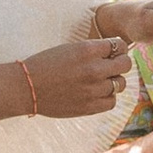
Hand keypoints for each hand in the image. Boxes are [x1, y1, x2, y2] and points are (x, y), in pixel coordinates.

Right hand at [0, 37, 130, 122]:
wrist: (27, 88)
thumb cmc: (45, 65)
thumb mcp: (69, 49)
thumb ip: (93, 51)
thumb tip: (116, 52)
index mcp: (87, 50)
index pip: (119, 45)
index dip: (118, 48)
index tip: (113, 51)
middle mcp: (93, 69)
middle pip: (125, 64)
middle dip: (121, 62)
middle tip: (112, 65)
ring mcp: (93, 89)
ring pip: (120, 84)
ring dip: (113, 81)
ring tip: (101, 80)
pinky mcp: (90, 107)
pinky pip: (112, 101)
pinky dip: (108, 97)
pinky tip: (97, 93)